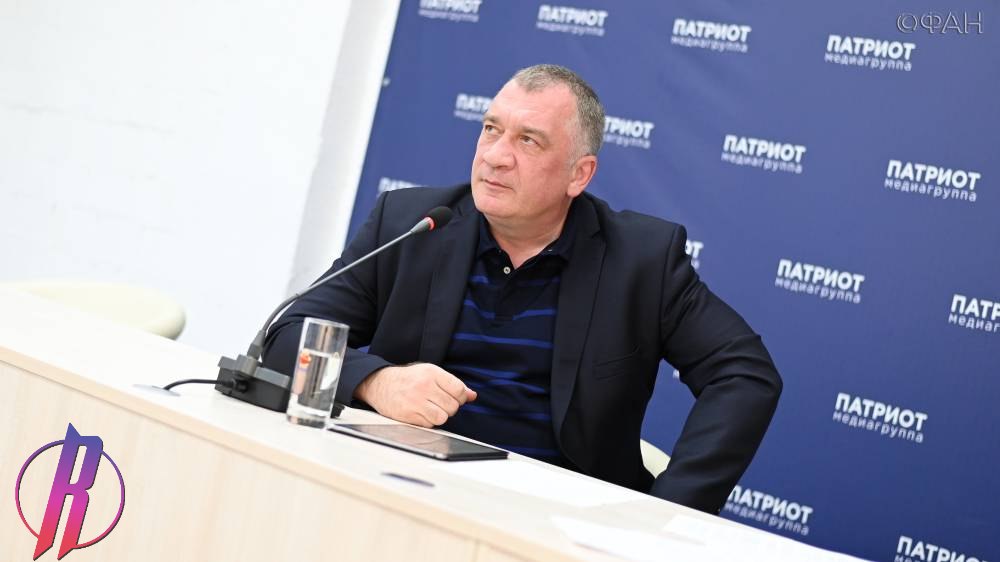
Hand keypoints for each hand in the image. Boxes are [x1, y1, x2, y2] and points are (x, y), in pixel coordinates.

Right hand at [354, 363, 476, 426]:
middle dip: (449, 407)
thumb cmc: (408, 379)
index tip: (454, 397)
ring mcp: (416, 402)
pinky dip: (428, 422)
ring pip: (443, 418)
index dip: (460, 397)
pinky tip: (421, 413)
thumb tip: (472, 396)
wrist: (380, 384)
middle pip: (452, 406)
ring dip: (440, 416)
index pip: (459, 390)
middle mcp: (424, 386)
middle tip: (439, 403)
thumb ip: (452, 384)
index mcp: (432, 373)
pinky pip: (430, 425)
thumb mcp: (430, 373)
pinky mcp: (408, 415)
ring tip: (431, 409)